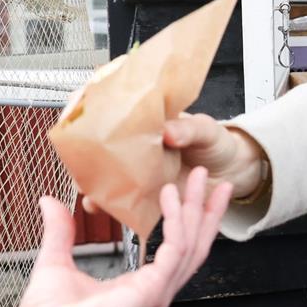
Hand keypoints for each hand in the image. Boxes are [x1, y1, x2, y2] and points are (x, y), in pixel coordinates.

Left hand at [13, 167, 231, 306]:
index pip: (174, 252)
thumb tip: (49, 202)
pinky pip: (175, 247)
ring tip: (199, 175)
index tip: (184, 190)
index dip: (184, 220)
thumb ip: (60, 231)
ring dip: (198, 207)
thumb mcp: (56, 262)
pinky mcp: (153, 291)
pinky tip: (169, 195)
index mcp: (138, 290)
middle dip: (204, 209)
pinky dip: (175, 218)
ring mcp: (157, 295)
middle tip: (208, 177)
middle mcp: (155, 294)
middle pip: (193, 245)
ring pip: (192, 244)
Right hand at [83, 113, 265, 215]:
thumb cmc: (216, 143)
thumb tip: (169, 131)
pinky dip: (106, 202)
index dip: (87, 102)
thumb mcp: (207, 130)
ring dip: (88, 179)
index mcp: (147, 116)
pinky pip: (117, 198)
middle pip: (95, 140)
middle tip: (78, 155)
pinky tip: (101, 204)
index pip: (109, 102)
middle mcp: (134, 141)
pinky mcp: (141, 192)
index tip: (75, 106)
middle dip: (80, 148)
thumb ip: (190, 130)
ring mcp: (136, 167)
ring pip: (100, 171)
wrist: (230, 173)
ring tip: (87, 186)